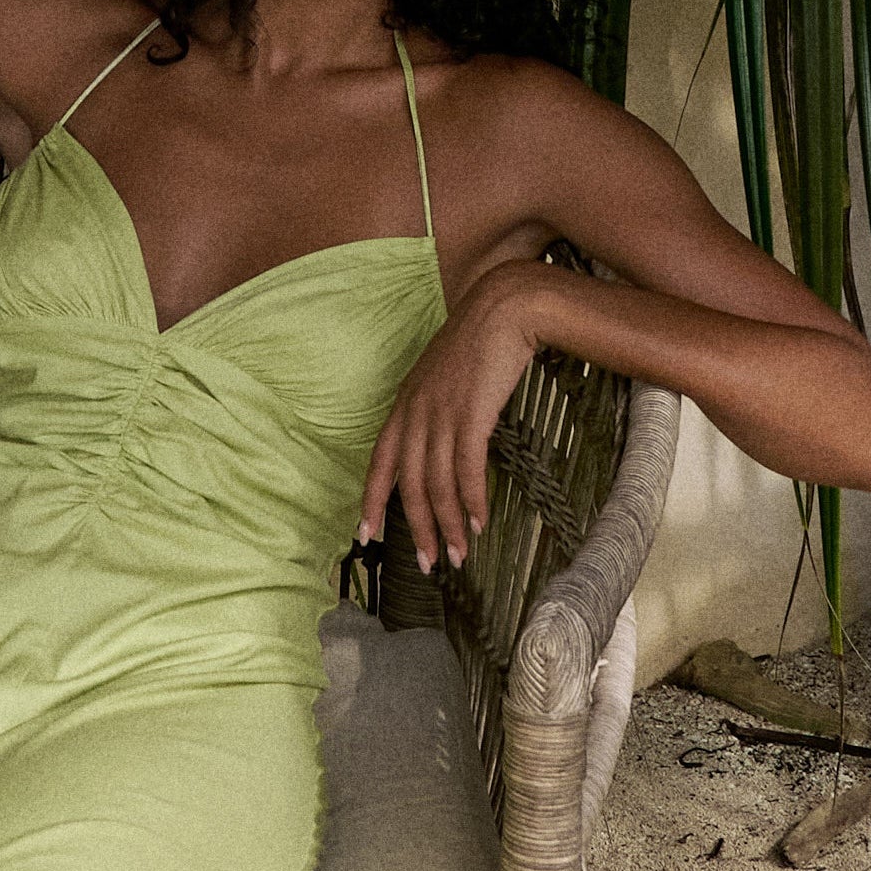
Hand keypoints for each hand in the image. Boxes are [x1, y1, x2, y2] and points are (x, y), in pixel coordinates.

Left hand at [360, 265, 544, 575]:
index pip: (379, 462)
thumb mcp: (445, 378)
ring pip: (436, 483)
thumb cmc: (480, 341)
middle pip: (408, 484)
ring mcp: (441, 412)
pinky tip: (478, 522)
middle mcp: (415, 412)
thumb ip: (437, 410)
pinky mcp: (470, 413)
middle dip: (416, 528)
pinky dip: (471, 500)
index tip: (365, 535)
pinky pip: (466, 469)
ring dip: (448, 525)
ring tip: (458, 555)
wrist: (505, 306)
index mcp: (405, 404)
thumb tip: (446, 445)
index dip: (371, 501)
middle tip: (428, 563)